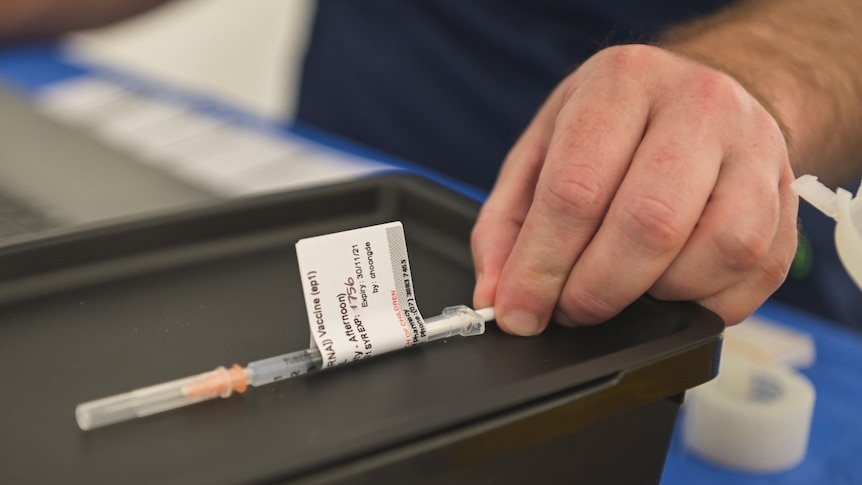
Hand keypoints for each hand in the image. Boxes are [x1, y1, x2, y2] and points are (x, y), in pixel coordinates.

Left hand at [471, 44, 798, 334]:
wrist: (697, 101)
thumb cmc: (612, 130)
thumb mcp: (541, 153)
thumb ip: (508, 226)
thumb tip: (500, 299)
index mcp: (622, 83)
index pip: (576, 190)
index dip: (541, 267)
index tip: (521, 311)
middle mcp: (699, 105)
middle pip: (649, 223)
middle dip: (597, 290)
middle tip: (571, 309)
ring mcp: (756, 149)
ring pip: (718, 249)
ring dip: (659, 294)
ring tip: (626, 285)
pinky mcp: (787, 198)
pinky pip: (756, 272)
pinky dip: (706, 301)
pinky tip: (671, 286)